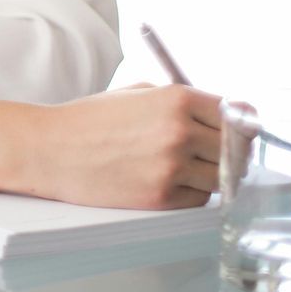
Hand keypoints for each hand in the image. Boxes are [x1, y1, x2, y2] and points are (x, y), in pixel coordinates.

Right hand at [26, 84, 223, 209]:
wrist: (52, 149)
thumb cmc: (91, 119)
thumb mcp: (137, 92)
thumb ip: (181, 100)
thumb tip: (225, 114)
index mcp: (176, 99)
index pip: (236, 115)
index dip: (239, 125)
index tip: (239, 133)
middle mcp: (180, 132)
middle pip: (236, 149)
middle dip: (231, 152)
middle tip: (218, 154)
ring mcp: (172, 167)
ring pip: (222, 178)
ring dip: (212, 175)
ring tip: (188, 167)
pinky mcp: (162, 196)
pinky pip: (198, 199)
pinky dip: (191, 193)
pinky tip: (168, 180)